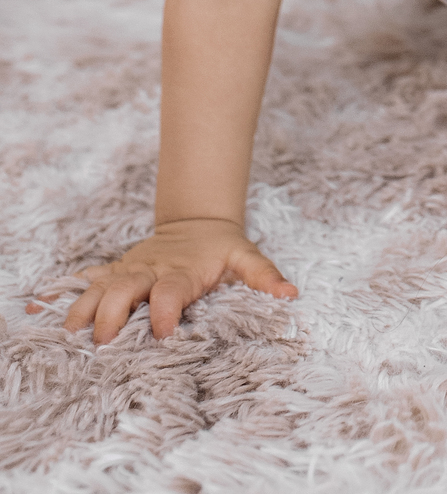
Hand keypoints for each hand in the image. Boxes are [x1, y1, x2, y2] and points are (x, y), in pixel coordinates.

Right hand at [28, 218, 296, 343]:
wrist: (197, 221)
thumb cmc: (221, 249)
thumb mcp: (245, 257)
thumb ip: (264, 276)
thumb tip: (290, 294)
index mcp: (181, 271)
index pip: (171, 291)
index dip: (166, 308)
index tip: (162, 330)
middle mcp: (151, 271)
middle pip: (126, 289)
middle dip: (113, 312)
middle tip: (104, 340)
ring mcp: (130, 272)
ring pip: (100, 287)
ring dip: (85, 308)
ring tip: (70, 332)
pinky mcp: (115, 274)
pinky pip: (85, 283)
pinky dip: (64, 294)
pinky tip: (40, 306)